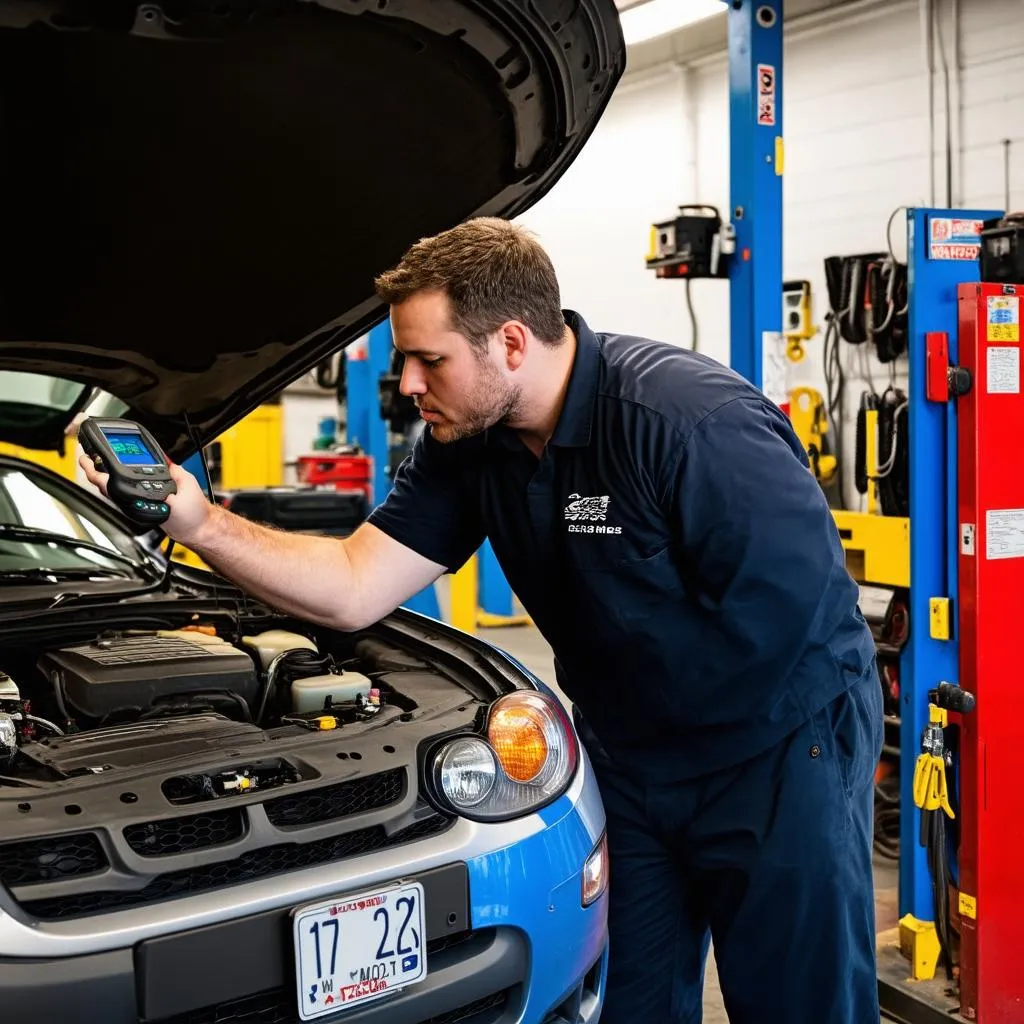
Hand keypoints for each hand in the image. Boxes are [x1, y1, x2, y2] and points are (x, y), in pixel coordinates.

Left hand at [78, 451, 213, 546]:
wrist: (197, 529)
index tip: (87, 459)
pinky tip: (111, 477)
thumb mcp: (188, 485)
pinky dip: (111, 484)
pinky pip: (120, 495)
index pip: (113, 484)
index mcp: (142, 500)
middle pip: (105, 488)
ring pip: (111, 492)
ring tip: (94, 464)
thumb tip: (164, 461)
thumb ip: (174, 470)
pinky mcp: (139, 509)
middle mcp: (135, 506)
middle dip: (93, 472)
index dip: (96, 471)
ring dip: (100, 478)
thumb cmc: (193, 515)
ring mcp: (135, 508)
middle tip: (85, 457)